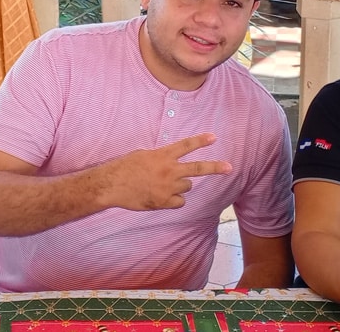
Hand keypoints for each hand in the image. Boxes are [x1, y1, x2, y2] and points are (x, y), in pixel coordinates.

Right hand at [100, 133, 231, 210]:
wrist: (111, 185)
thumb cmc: (124, 167)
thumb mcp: (144, 155)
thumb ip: (161, 158)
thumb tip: (171, 162)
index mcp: (162, 155)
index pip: (186, 146)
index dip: (200, 141)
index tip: (214, 137)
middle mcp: (169, 170)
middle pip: (197, 168)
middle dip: (215, 167)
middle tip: (229, 168)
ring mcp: (168, 187)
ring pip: (187, 186)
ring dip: (180, 186)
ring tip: (162, 185)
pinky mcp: (164, 202)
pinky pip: (179, 201)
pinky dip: (174, 200)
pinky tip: (161, 197)